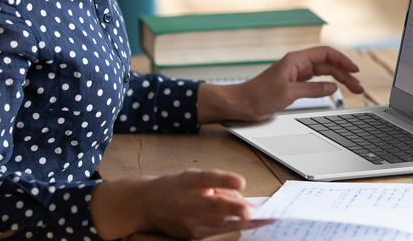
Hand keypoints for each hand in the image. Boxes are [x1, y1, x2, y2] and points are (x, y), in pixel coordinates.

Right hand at [91, 169, 273, 239]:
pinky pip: (218, 231)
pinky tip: (251, 223)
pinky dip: (235, 227)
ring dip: (244, 223)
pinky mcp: (192, 235)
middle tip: (253, 211)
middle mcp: (186, 201)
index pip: (206, 179)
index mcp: (187, 181)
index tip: (240, 181)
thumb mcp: (194, 178)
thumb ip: (219, 185)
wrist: (147, 205)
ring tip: (265, 219)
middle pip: (213, 207)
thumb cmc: (175, 188)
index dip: (224, 180)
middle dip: (234, 210)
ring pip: (220, 223)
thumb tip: (245, 200)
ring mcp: (189, 221)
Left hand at [199, 46, 364, 122]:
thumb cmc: (258, 96)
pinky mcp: (294, 85)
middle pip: (327, 64)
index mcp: (295, 60)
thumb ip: (312, 90)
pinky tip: (336, 91)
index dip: (342, 60)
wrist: (242, 104)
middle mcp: (297, 65)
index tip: (355, 70)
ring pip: (323, 73)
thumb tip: (333, 86)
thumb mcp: (288, 94)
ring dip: (339, 80)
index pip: (325, 54)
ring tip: (353, 90)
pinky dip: (328, 86)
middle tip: (358, 87)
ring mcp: (296, 74)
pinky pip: (316, 82)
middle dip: (345, 73)